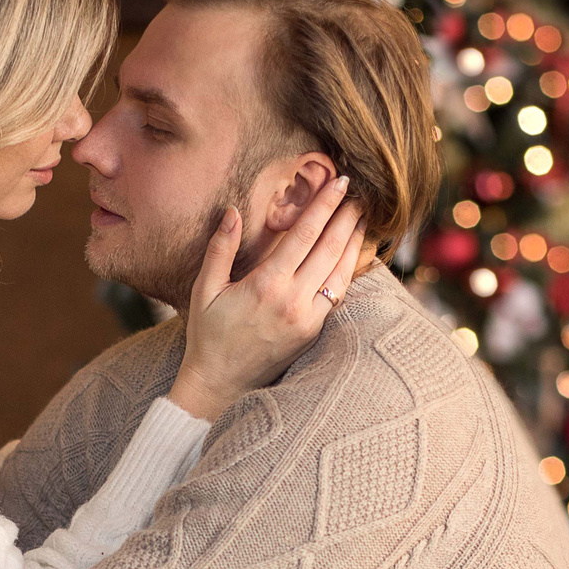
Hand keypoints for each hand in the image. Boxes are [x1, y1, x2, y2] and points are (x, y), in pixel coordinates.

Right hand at [166, 175, 368, 419]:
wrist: (220, 385)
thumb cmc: (208, 336)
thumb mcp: (205, 290)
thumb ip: (220, 249)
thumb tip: (233, 211)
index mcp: (266, 285)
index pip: (305, 235)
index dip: (325, 206)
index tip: (341, 183)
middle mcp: (293, 301)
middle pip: (331, 249)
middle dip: (348, 217)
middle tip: (361, 193)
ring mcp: (308, 319)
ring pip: (341, 272)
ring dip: (354, 242)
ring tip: (363, 218)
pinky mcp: (314, 332)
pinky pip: (338, 295)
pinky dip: (348, 270)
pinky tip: (352, 254)